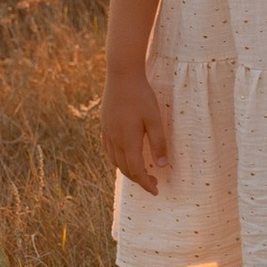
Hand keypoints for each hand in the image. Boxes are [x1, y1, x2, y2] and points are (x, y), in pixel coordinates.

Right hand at [102, 65, 170, 190]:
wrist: (121, 75)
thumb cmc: (141, 96)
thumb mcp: (155, 119)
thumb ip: (159, 143)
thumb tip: (162, 166)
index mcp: (128, 141)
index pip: (136, 170)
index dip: (145, 183)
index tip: (156, 191)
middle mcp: (115, 140)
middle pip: (124, 168)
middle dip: (138, 179)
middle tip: (153, 182)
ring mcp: (107, 132)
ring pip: (115, 160)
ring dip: (127, 170)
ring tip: (141, 172)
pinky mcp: (105, 125)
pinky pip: (109, 150)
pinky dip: (118, 159)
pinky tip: (125, 155)